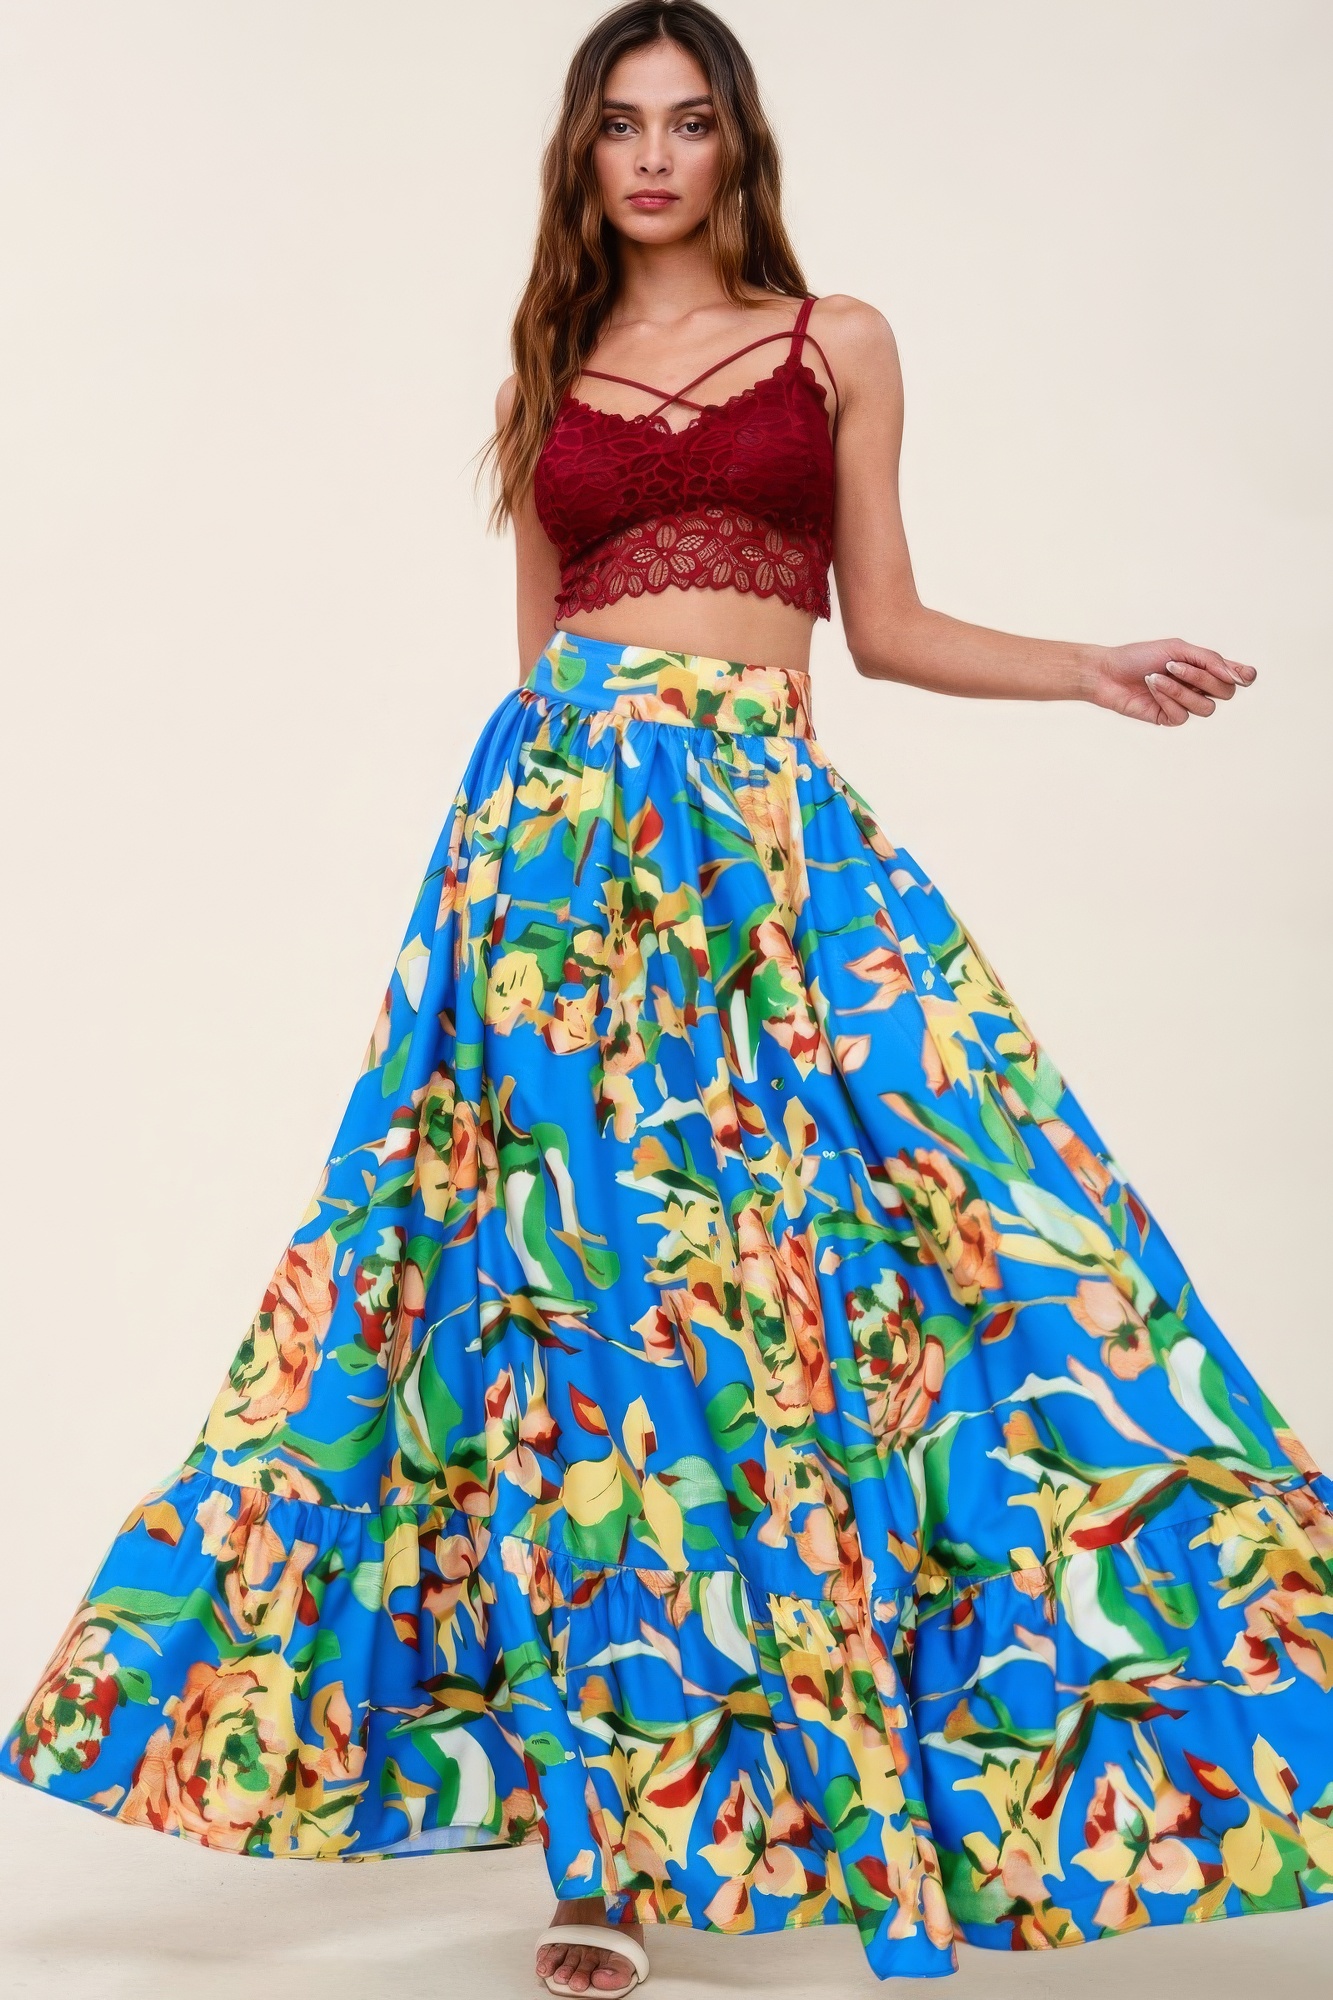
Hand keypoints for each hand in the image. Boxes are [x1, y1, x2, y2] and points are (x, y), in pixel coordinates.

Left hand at [1084, 638, 1256, 724]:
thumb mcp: (1178, 650)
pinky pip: (1182, 715)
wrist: (1108, 671)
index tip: (1243, 675)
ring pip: (1206, 707)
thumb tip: (1241, 677)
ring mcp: (1184, 704)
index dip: (1245, 676)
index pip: (1236, 676)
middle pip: (1226, 692)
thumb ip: (1210, 660)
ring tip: (1158, 676)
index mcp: (1204, 667)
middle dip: (1202, 678)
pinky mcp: (1168, 718)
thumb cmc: (1140, 656)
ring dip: (1181, 689)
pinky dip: (1167, 698)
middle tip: (1175, 666)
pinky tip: (1151, 687)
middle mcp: (1198, 687)